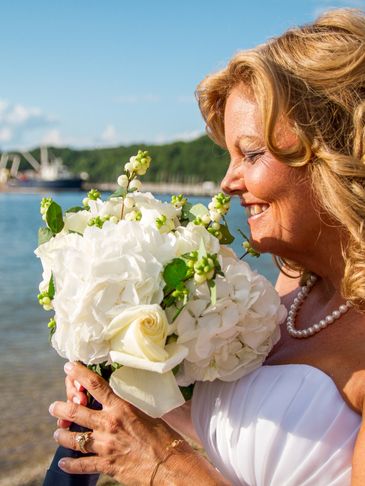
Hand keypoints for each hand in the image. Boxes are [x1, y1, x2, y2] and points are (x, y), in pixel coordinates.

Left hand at [49, 362, 192, 483]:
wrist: (170, 465)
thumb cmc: (164, 438)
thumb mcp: (146, 416)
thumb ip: (128, 411)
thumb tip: (121, 408)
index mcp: (121, 408)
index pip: (96, 385)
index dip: (79, 374)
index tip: (69, 366)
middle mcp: (109, 424)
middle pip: (77, 411)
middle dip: (61, 407)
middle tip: (54, 406)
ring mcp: (106, 445)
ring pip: (74, 438)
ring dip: (62, 434)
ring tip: (57, 433)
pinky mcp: (106, 465)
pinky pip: (81, 464)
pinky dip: (70, 464)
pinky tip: (63, 462)